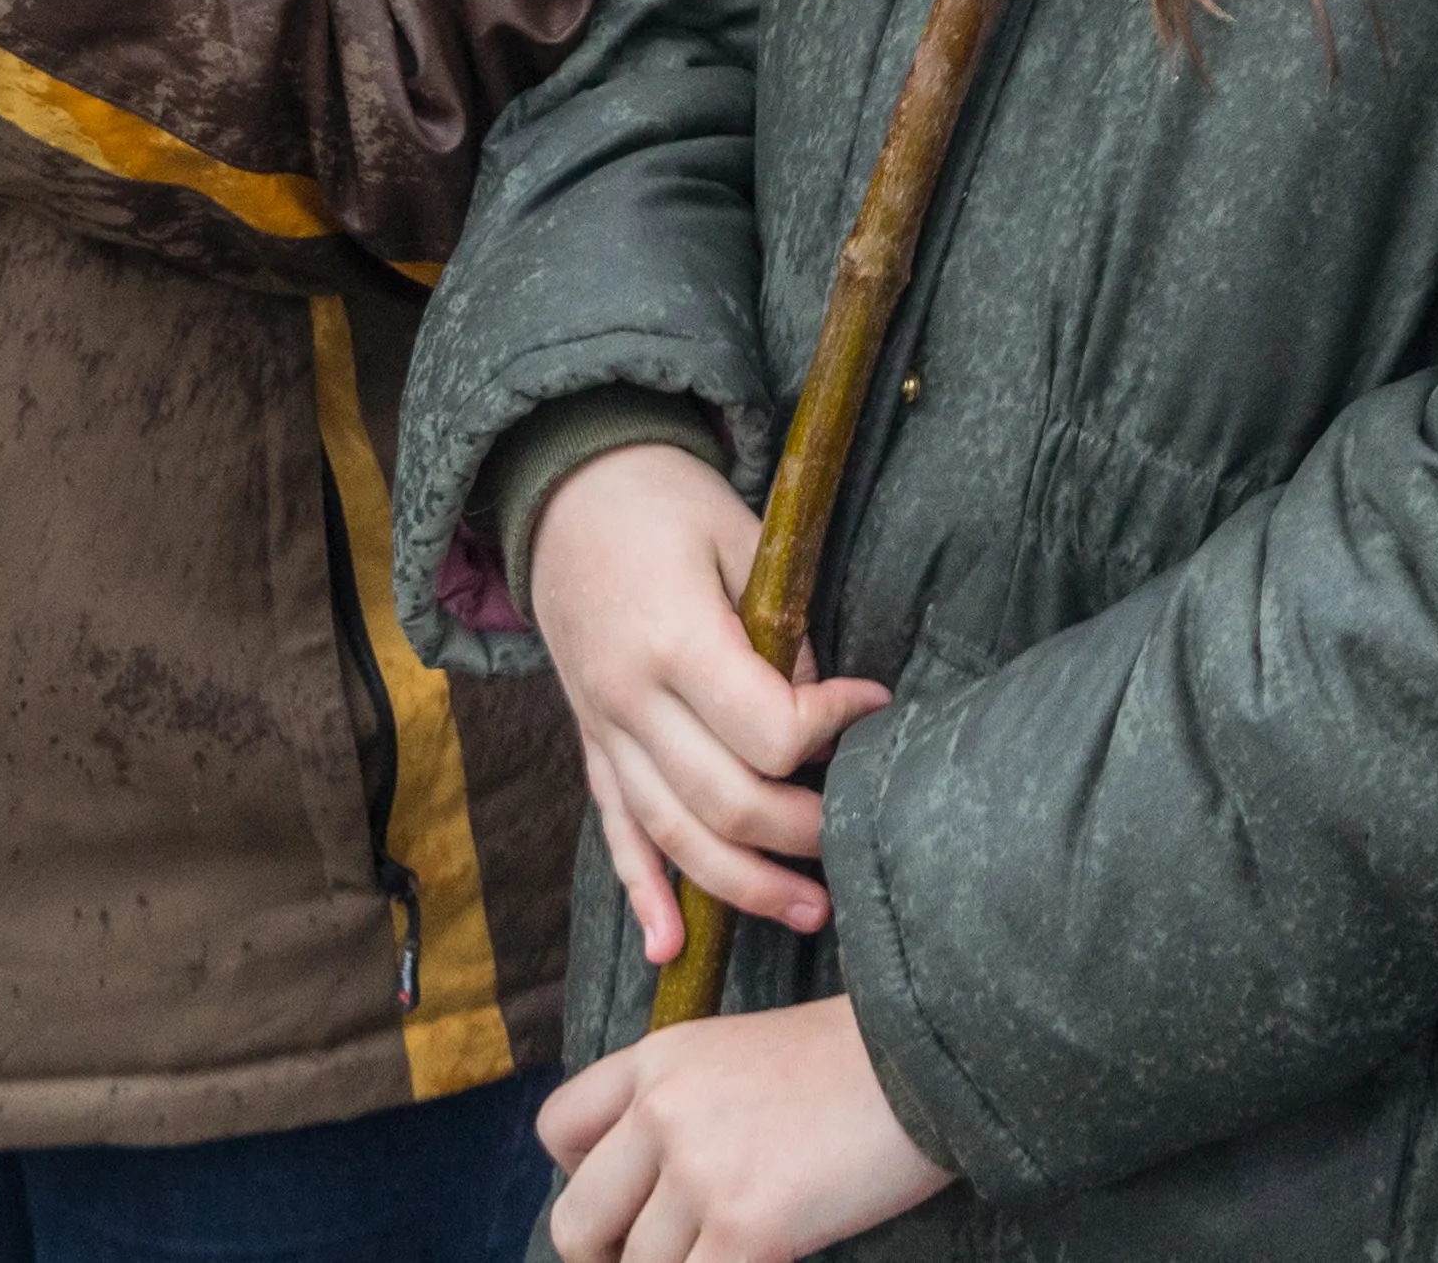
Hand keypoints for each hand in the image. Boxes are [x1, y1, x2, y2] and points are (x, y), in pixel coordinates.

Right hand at [524, 445, 892, 957]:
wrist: (563, 491)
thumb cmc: (663, 502)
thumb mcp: (738, 535)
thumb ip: (780, 625)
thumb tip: (818, 705)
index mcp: (673, 642)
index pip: (766, 728)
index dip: (830, 728)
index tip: (875, 706)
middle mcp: (629, 700)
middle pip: (724, 800)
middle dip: (801, 832)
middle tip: (857, 840)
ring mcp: (602, 730)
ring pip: (672, 834)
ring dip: (740, 886)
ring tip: (810, 912)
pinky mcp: (590, 743)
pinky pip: (614, 829)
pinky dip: (640, 891)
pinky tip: (668, 946)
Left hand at [540, 998, 950, 1262]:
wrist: (932, 1054)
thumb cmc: (856, 1061)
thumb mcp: (743, 1051)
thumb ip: (686, 1105)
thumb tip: (657, 1192)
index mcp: (658, 1060)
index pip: (556, 1128)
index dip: (578, 1180)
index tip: (621, 1206)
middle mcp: (663, 1111)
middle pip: (576, 1222)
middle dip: (607, 1261)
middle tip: (663, 1261)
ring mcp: (702, 1171)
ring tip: (727, 1255)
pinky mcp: (749, 1225)